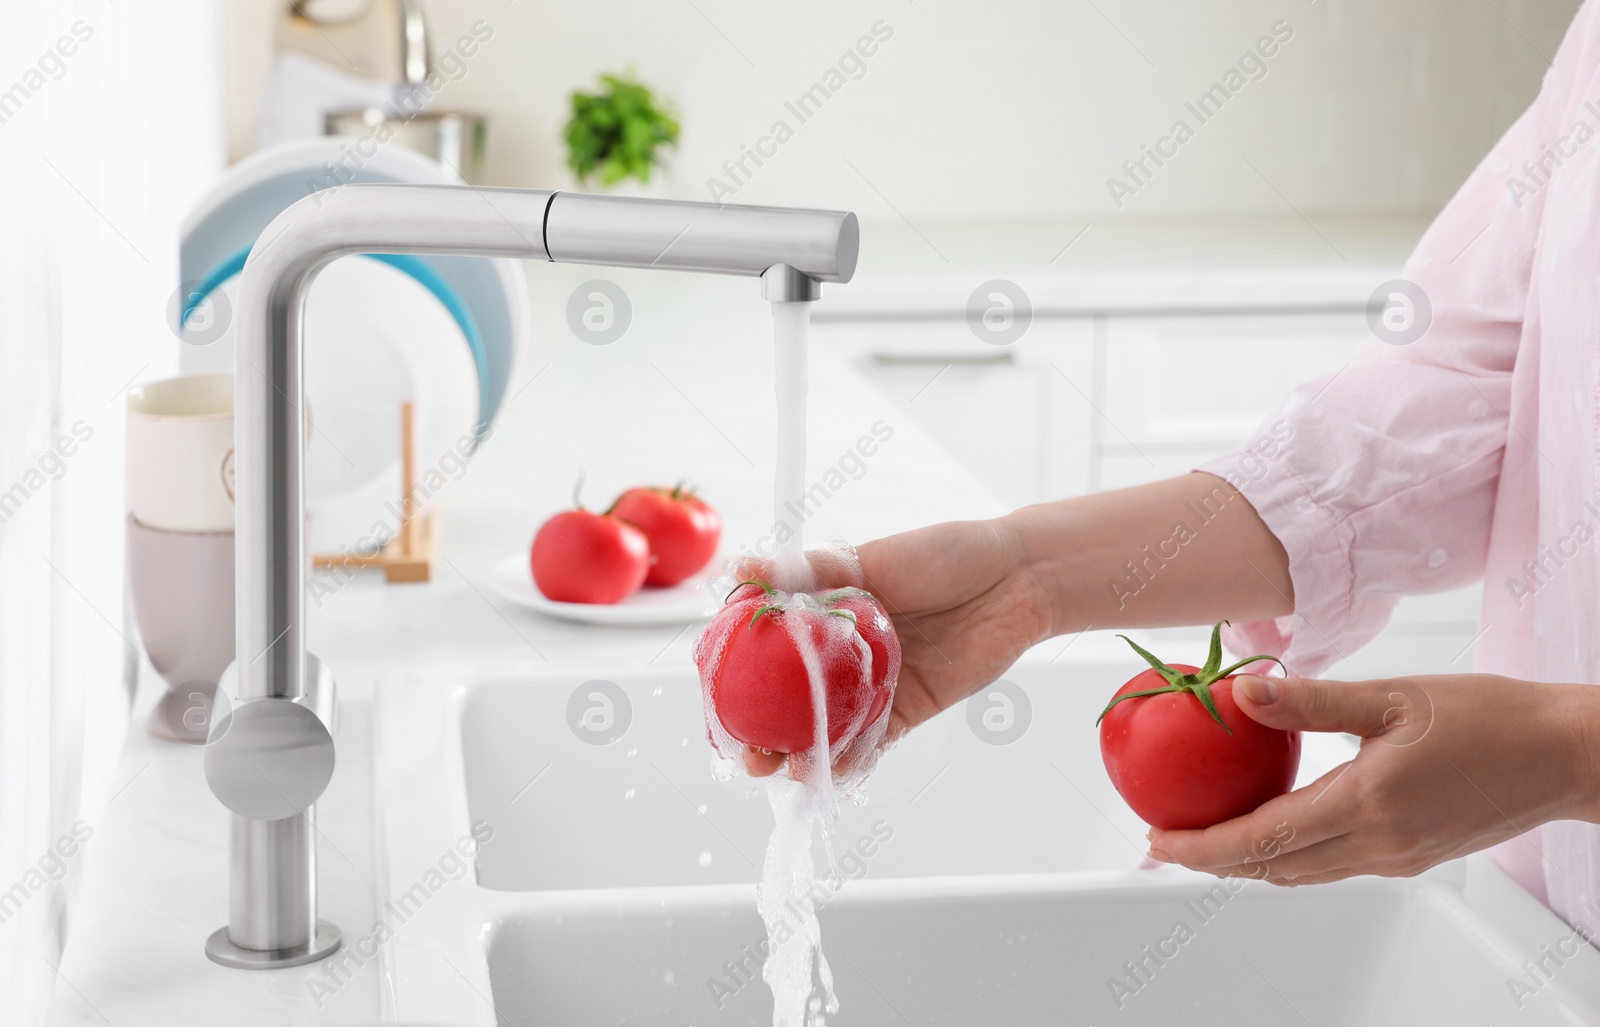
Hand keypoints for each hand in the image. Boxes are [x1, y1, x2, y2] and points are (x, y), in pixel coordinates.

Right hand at [729, 517, 1056, 775]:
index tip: (717, 704)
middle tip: (748, 753)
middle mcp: (842, 654)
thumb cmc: (946, 554)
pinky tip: (830, 776)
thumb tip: (739, 567)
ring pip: (826, 730)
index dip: (737, 681)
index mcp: (824, 612)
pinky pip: (872, 743)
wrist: (1016, 579)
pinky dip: (850, 763)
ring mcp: (873, 685)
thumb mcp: (869, 557)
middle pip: (790, 702)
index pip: (766, 652)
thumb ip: (806, 570)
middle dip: (762, 733)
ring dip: (801, 756)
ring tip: (784, 771)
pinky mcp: (908, 709)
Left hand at [1148, 673, 1599, 883]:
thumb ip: (1311, 701)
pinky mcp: (1412, 856)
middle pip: (1273, 867)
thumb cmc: (1491, 718)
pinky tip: (1275, 827)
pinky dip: (1290, 853)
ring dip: (1249, 862)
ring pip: (1302, 872)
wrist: (1565, 756)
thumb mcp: (1393, 696)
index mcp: (1368, 804)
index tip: (1157, 839)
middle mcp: (1379, 845)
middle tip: (1165, 844)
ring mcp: (1397, 857)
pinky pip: (1333, 864)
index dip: (1202, 846)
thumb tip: (1243, 695)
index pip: (1261, 838)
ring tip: (1206, 840)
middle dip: (1212, 862)